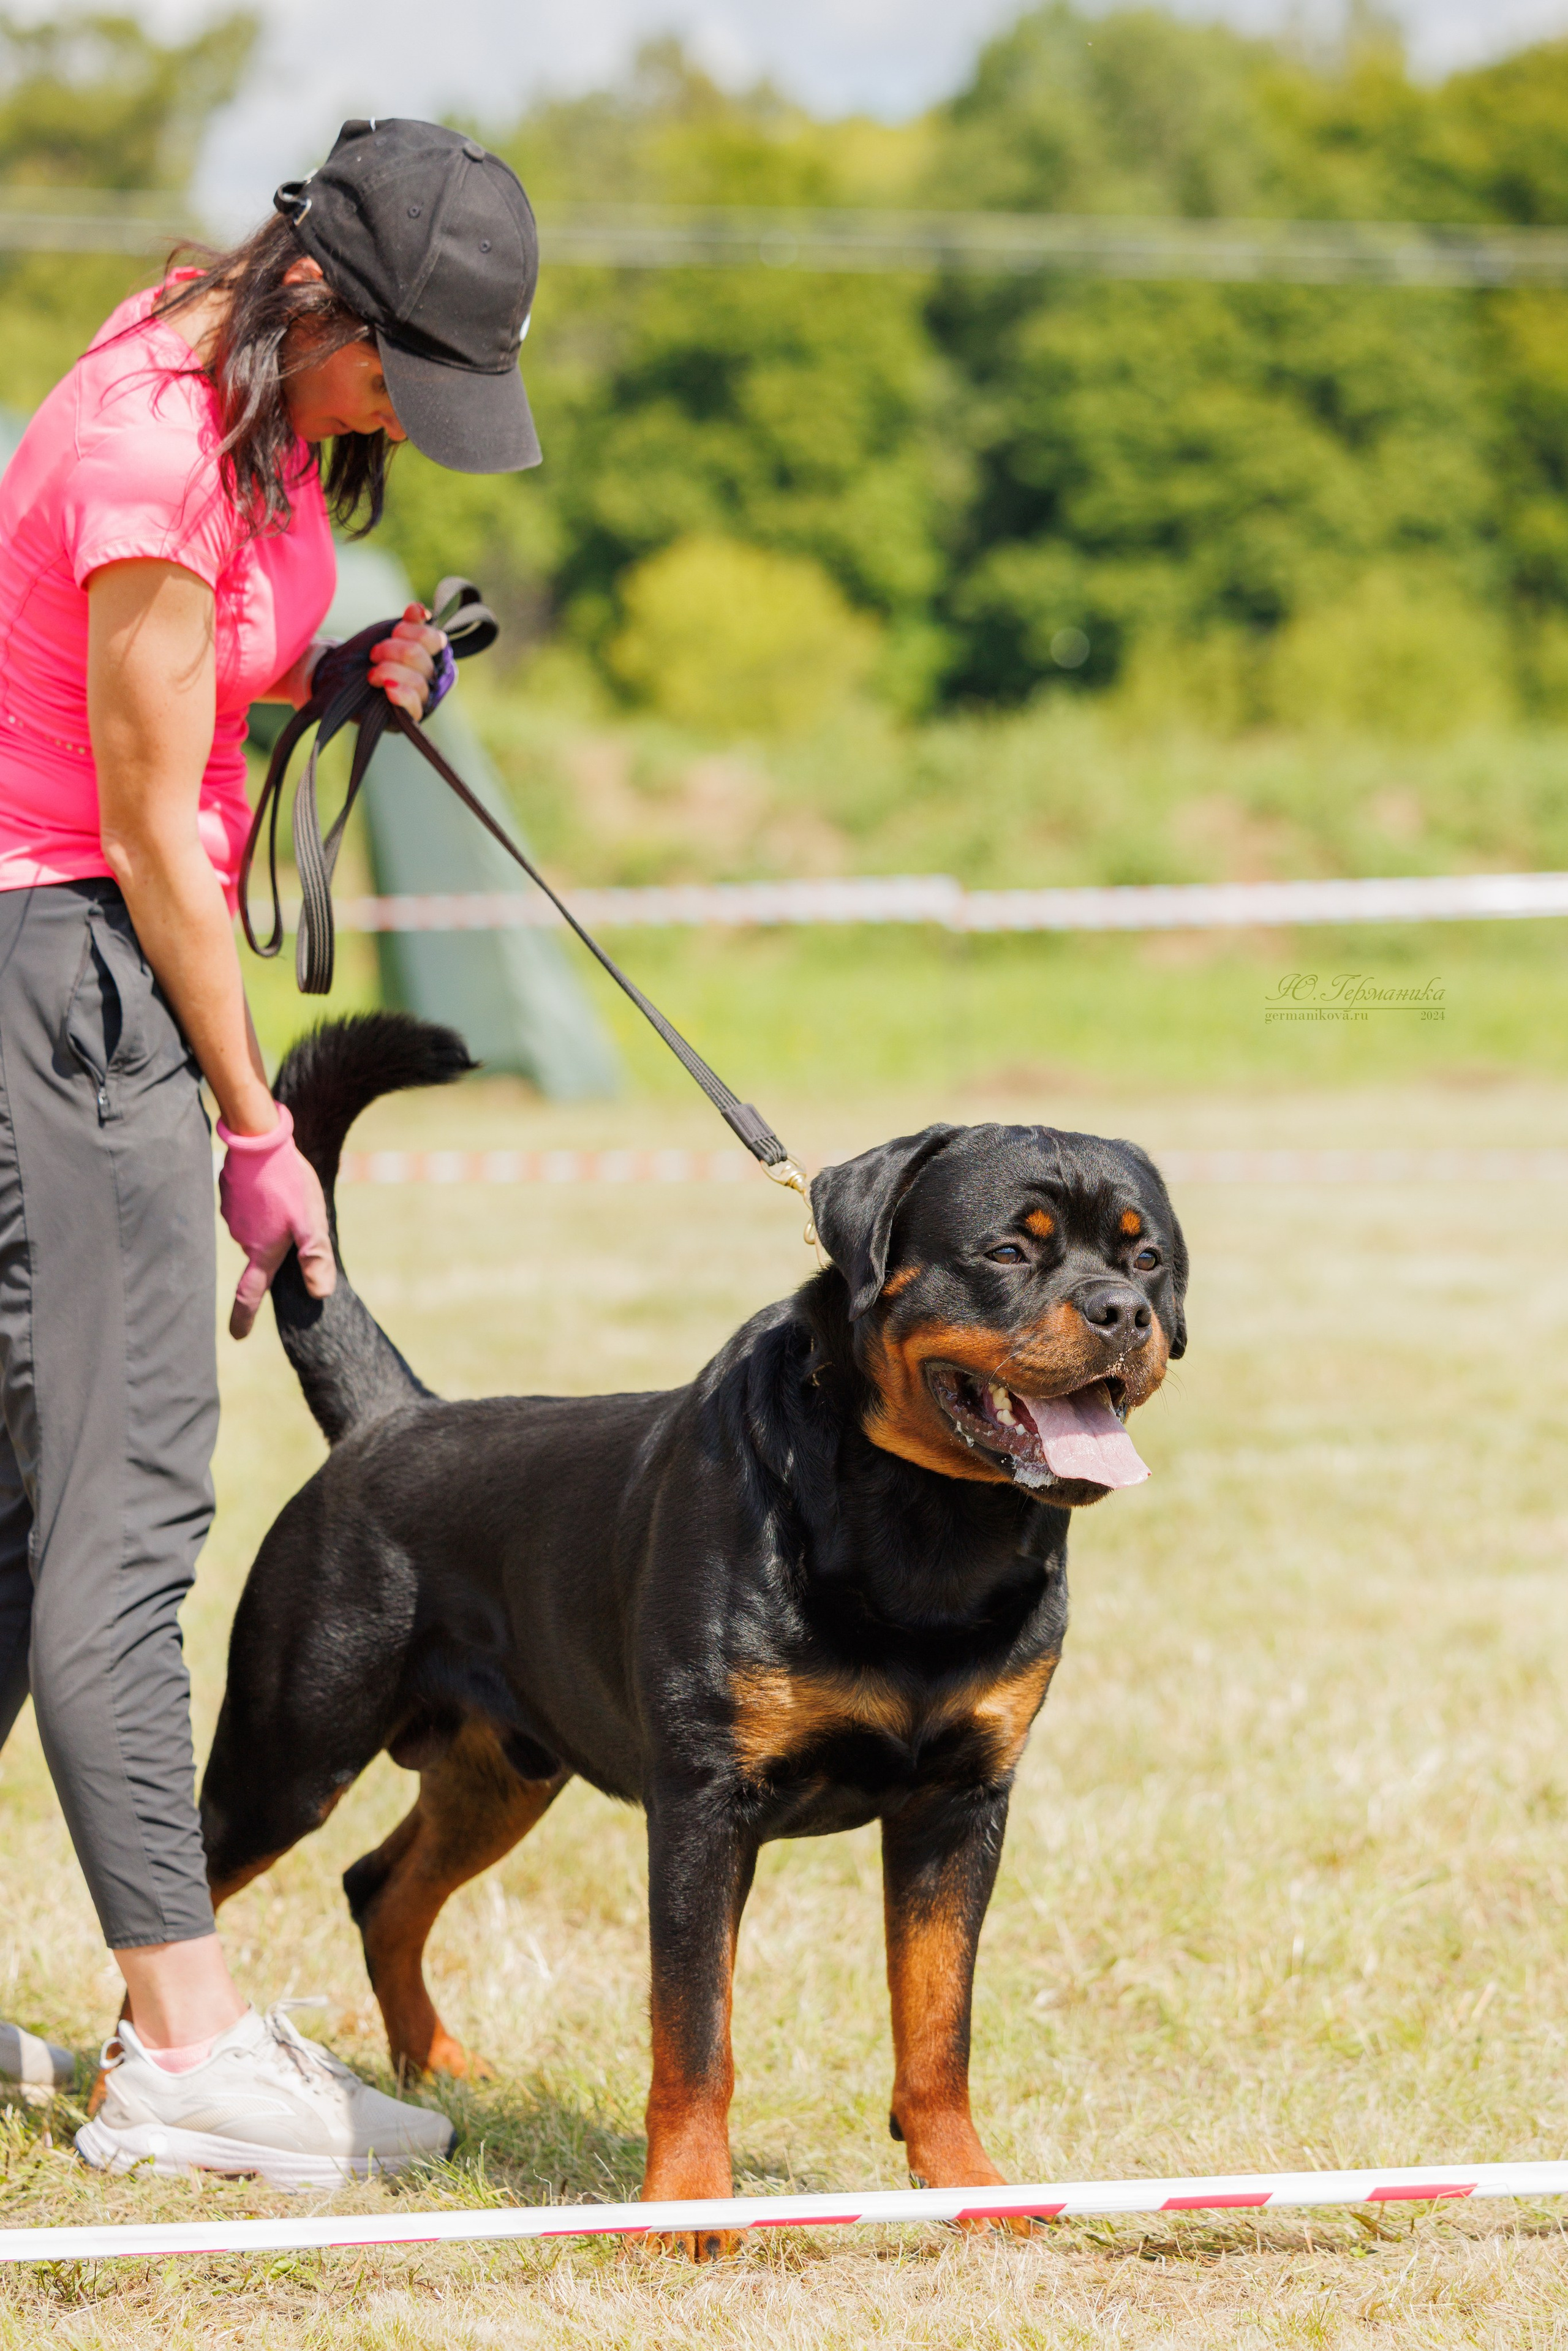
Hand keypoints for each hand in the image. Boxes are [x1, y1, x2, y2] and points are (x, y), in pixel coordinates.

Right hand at [217, 1104, 336, 1339]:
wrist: (259, 1140)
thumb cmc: (289, 1183)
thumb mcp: (311, 1222)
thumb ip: (316, 1257)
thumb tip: (321, 1294)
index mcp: (262, 1251)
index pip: (249, 1294)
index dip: (243, 1318)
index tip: (237, 1337)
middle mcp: (241, 1238)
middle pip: (259, 1255)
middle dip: (272, 1248)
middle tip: (294, 1219)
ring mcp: (231, 1216)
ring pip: (254, 1229)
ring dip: (268, 1221)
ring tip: (284, 1197)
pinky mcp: (228, 1195)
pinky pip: (246, 1207)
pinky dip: (258, 1202)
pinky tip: (270, 1185)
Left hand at [367, 602, 447, 719]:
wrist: (339, 679)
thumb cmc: (368, 657)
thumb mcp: (388, 636)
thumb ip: (408, 624)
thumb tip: (419, 609)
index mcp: (430, 656)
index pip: (434, 639)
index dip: (410, 631)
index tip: (392, 633)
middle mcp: (430, 677)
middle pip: (419, 656)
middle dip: (391, 650)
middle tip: (374, 655)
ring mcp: (421, 698)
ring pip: (417, 680)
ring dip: (388, 671)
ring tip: (371, 674)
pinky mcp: (409, 717)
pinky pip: (414, 706)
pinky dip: (401, 694)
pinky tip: (388, 689)